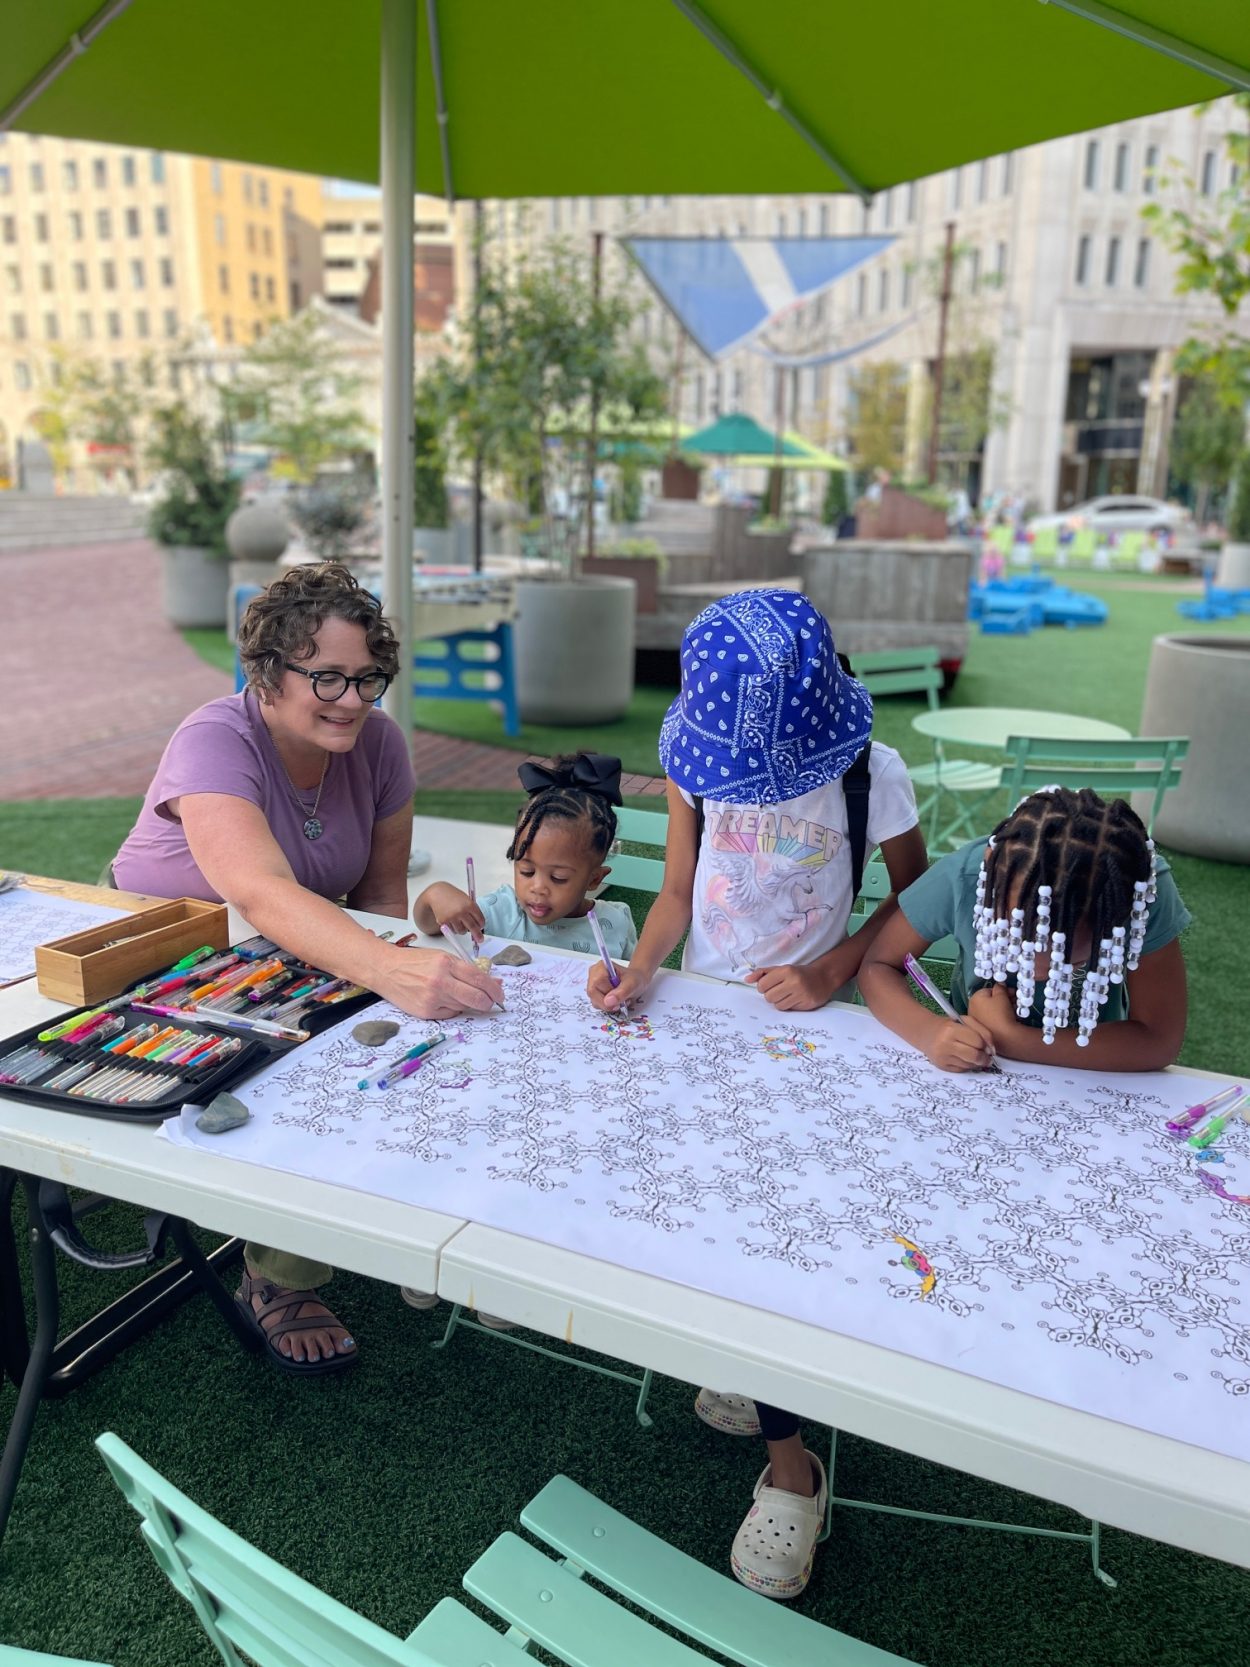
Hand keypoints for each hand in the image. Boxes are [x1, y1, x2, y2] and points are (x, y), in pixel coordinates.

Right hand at [376, 945, 502, 1019]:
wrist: (386, 970)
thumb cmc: (416, 962)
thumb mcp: (443, 957)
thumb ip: (467, 969)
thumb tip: (493, 981)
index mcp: (447, 964)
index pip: (480, 979)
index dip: (495, 989)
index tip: (500, 993)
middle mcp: (440, 982)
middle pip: (477, 999)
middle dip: (489, 1002)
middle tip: (492, 1001)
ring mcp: (432, 999)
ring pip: (464, 1007)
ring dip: (469, 1004)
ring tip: (460, 994)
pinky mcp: (426, 1013)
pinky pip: (450, 1014)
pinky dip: (453, 1009)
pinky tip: (445, 1000)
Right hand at [422, 882, 485, 943]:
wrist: (437, 893)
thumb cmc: (452, 895)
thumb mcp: (466, 899)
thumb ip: (473, 911)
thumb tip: (478, 924)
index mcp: (470, 905)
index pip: (480, 919)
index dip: (482, 925)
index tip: (481, 927)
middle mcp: (462, 912)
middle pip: (473, 927)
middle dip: (477, 935)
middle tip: (480, 939)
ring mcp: (452, 917)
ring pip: (462, 931)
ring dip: (463, 930)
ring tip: (460, 922)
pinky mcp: (444, 922)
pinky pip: (452, 931)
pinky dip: (454, 928)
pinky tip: (452, 920)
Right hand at [586, 960, 649, 1011]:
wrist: (635, 982)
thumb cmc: (634, 979)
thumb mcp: (632, 984)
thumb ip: (621, 992)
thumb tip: (608, 1002)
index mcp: (601, 966)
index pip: (597, 983)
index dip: (607, 992)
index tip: (620, 996)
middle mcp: (593, 974)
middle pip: (593, 993)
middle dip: (608, 1002)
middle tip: (621, 1001)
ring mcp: (592, 984)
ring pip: (594, 1001)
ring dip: (608, 1005)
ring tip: (620, 999)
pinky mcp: (594, 993)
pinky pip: (597, 1004)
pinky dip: (607, 1006)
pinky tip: (615, 1001)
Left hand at [744, 962, 834, 1010]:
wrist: (823, 978)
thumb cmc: (798, 973)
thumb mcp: (781, 969)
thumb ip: (762, 973)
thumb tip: (746, 979)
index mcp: (786, 971)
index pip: (762, 985)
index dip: (763, 987)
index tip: (770, 985)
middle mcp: (794, 982)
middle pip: (769, 997)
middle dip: (771, 995)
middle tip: (779, 990)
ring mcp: (801, 994)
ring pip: (778, 1005)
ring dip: (780, 1002)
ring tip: (788, 995)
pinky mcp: (807, 1004)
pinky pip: (788, 1010)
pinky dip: (789, 1006)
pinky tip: (795, 999)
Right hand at [924, 1014, 996, 1072]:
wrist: (926, 1033)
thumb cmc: (950, 1025)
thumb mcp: (965, 1021)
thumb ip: (983, 1032)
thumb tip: (992, 1051)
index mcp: (951, 1029)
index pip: (978, 1041)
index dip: (986, 1044)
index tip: (987, 1045)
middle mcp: (945, 1044)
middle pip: (975, 1056)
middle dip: (984, 1057)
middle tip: (986, 1055)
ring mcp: (942, 1057)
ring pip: (970, 1065)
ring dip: (977, 1062)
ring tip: (976, 1055)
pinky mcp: (942, 1066)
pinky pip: (963, 1069)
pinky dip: (968, 1065)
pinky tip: (965, 1058)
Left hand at [967, 983, 1021, 1050]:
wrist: (1003, 1037)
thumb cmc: (1001, 1013)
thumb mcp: (1002, 996)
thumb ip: (1000, 987)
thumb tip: (999, 985)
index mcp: (974, 999)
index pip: (989, 990)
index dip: (1001, 991)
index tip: (1012, 993)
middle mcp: (972, 1009)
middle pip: (990, 1000)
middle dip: (1004, 999)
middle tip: (1015, 1001)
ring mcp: (977, 1020)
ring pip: (992, 1009)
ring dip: (1004, 1007)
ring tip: (1015, 1010)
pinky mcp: (983, 1029)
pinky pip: (992, 1018)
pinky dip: (1001, 1017)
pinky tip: (1011, 1018)